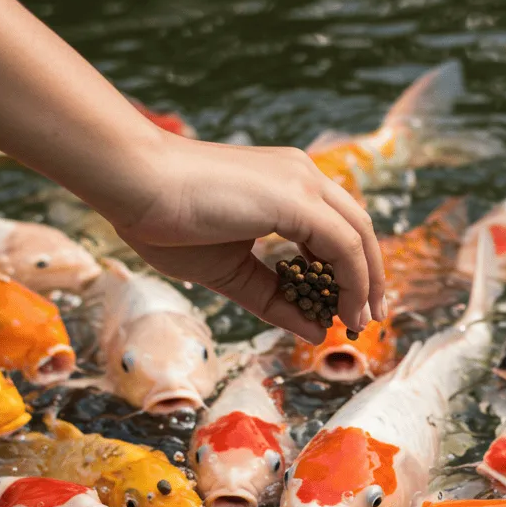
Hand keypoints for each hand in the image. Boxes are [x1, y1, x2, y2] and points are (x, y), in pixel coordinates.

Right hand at [111, 134, 386, 343]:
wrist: (135, 183)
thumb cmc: (166, 221)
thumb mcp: (231, 272)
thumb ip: (273, 299)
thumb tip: (314, 331)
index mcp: (285, 185)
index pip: (335, 228)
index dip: (349, 269)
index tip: (348, 306)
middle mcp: (301, 176)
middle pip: (358, 229)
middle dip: (370, 277)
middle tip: (369, 318)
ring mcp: (302, 182)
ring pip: (359, 236)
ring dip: (368, 284)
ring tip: (362, 321)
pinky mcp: (297, 198)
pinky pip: (344, 246)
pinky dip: (354, 283)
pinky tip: (346, 313)